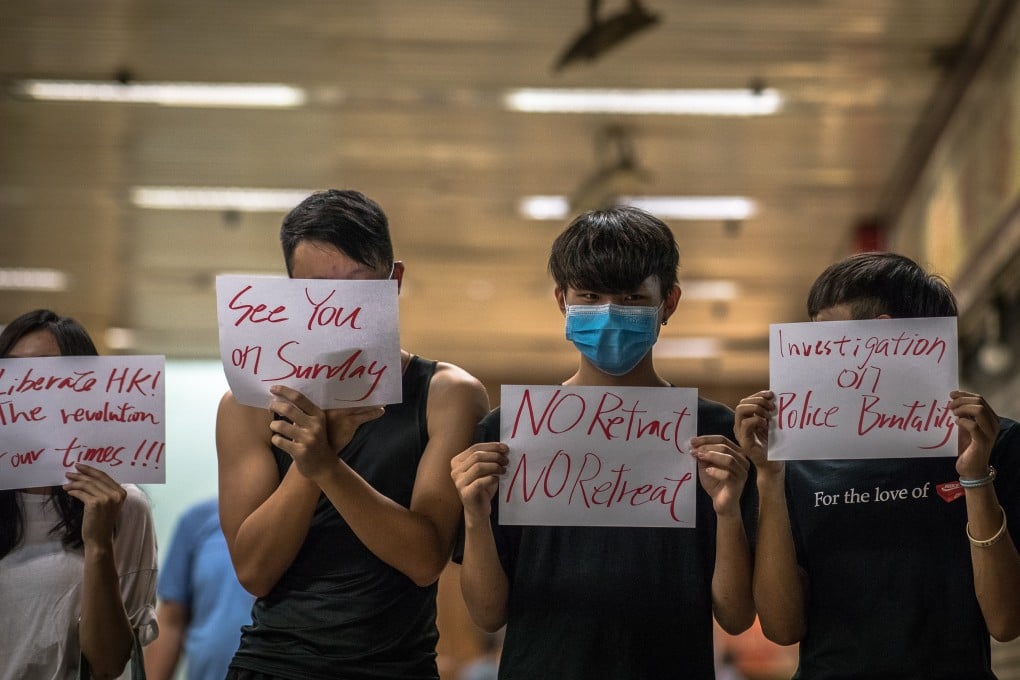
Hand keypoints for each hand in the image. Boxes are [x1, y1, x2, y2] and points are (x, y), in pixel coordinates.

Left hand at [62, 464, 125, 547]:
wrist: (99, 538)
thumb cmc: (102, 522)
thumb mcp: (108, 504)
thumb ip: (104, 491)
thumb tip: (87, 478)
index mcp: (121, 492)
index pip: (104, 476)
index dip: (91, 470)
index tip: (80, 467)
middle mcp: (116, 494)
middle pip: (95, 478)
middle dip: (80, 474)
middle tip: (69, 473)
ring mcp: (106, 498)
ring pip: (87, 485)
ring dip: (74, 483)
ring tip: (66, 484)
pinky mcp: (95, 503)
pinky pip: (81, 493)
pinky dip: (73, 491)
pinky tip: (68, 491)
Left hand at [268, 385, 383, 479]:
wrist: (323, 465)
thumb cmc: (314, 441)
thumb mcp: (314, 425)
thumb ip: (301, 413)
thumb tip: (279, 399)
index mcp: (318, 415)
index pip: (299, 398)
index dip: (284, 391)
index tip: (273, 388)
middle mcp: (315, 426)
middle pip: (288, 410)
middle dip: (275, 406)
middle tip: (270, 407)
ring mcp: (308, 439)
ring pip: (280, 426)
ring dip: (274, 425)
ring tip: (275, 427)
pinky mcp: (300, 452)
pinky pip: (278, 440)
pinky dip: (275, 439)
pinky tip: (279, 440)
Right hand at [451, 443, 507, 521]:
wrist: (478, 510)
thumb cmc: (482, 488)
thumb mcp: (484, 470)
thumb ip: (489, 458)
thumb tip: (503, 448)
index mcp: (457, 461)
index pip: (475, 448)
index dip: (491, 446)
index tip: (505, 448)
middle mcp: (455, 471)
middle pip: (477, 456)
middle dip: (495, 456)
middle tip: (506, 460)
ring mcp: (459, 482)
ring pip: (478, 467)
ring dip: (495, 466)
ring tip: (504, 470)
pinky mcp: (465, 493)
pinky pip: (480, 482)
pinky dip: (492, 479)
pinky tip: (497, 479)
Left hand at [690, 435, 749, 517]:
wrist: (721, 502)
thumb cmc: (715, 482)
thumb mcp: (706, 465)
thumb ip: (703, 455)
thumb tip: (694, 444)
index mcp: (736, 453)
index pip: (723, 439)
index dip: (707, 439)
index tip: (693, 441)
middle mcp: (742, 461)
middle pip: (725, 447)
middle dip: (707, 447)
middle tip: (694, 450)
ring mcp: (742, 472)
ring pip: (729, 459)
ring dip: (711, 456)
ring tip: (699, 457)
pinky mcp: (738, 484)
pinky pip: (728, 474)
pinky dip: (716, 471)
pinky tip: (707, 471)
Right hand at [734, 390, 782, 477]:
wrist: (773, 465)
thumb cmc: (773, 446)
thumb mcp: (771, 425)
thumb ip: (768, 412)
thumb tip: (772, 396)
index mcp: (745, 421)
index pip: (746, 401)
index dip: (758, 395)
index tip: (771, 395)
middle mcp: (740, 426)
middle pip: (742, 403)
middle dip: (758, 401)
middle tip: (772, 407)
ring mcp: (740, 434)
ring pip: (741, 410)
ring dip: (757, 409)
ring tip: (769, 416)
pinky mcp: (744, 441)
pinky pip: (746, 424)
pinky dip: (757, 420)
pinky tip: (766, 425)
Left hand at [950, 390, 998, 478]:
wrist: (972, 469)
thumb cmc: (968, 447)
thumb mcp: (966, 427)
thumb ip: (964, 415)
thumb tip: (954, 400)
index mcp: (991, 418)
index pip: (980, 399)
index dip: (964, 394)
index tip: (952, 394)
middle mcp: (994, 424)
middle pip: (979, 402)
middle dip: (962, 400)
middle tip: (949, 405)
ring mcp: (990, 433)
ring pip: (979, 410)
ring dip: (962, 408)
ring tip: (953, 413)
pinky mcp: (983, 442)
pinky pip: (974, 425)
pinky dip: (963, 421)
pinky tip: (956, 422)